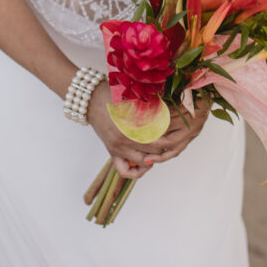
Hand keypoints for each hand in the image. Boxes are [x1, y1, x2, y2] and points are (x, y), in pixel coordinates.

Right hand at [87, 84, 210, 179]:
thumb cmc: (111, 93)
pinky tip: (144, 164)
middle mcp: (125, 140)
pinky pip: (124, 171)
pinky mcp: (112, 151)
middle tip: (174, 141)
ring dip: (154, 158)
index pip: (159, 139)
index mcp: (132, 124)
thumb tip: (168, 110)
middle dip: (166, 148)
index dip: (171, 138)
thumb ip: (148, 105)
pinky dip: (136, 172)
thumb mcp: (132, 97)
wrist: (89, 99)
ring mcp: (117, 148)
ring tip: (161, 150)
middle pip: (153, 151)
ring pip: (143, 162)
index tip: (177, 133)